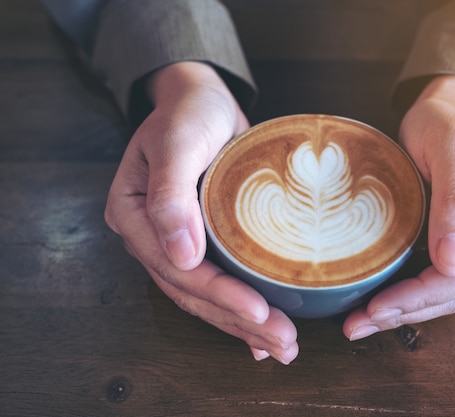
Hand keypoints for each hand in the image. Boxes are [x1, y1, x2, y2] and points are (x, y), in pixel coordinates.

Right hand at [104, 62, 297, 363]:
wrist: (203, 100)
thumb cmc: (189, 113)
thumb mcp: (178, 142)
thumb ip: (171, 195)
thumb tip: (181, 255)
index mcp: (134, 216)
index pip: (176, 268)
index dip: (217, 294)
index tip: (258, 310)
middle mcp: (153, 238)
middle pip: (194, 292)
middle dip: (238, 321)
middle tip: (283, 343)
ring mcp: (177, 243)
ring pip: (207, 296)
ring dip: (243, 325)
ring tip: (282, 347)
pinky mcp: (204, 241)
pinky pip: (219, 282)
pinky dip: (239, 310)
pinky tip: (259, 334)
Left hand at [344, 75, 454, 339]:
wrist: (449, 114)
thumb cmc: (446, 122)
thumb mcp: (450, 146)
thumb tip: (454, 265)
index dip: (425, 294)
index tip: (379, 306)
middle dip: (411, 309)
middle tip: (360, 323)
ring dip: (411, 310)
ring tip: (364, 321)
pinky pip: (450, 282)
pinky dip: (417, 295)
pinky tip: (384, 303)